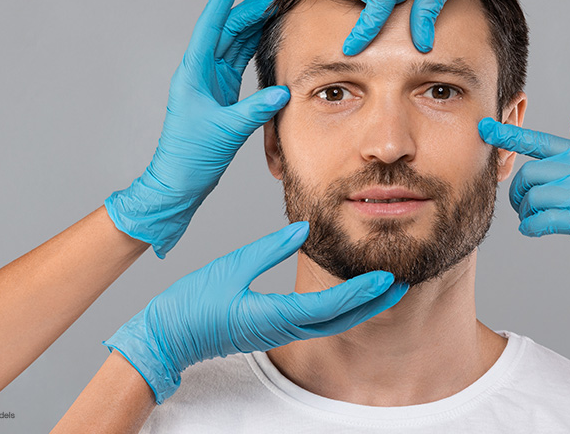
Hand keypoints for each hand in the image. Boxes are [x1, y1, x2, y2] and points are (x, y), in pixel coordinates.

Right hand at [104, 222, 407, 402]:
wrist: (168, 338)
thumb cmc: (192, 305)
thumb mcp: (230, 268)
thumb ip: (268, 249)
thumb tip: (303, 230)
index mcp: (274, 316)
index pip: (329, 306)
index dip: (361, 292)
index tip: (386, 279)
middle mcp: (283, 328)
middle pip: (340, 319)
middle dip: (373, 302)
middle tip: (401, 283)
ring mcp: (279, 332)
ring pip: (332, 323)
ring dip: (360, 306)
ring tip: (383, 288)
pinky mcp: (274, 329)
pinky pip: (317, 321)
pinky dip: (340, 308)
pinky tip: (348, 296)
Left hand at [105, 0, 288, 257]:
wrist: (178, 181)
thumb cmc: (191, 157)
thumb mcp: (225, 131)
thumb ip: (253, 110)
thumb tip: (281, 91)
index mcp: (194, 72)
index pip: (212, 24)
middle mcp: (201, 72)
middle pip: (227, 29)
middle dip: (250, 8)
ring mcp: (211, 82)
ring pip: (234, 44)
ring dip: (253, 25)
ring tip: (276, 8)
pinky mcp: (221, 95)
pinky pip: (239, 62)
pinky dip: (254, 48)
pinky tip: (268, 38)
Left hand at [479, 115, 569, 321]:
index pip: (540, 140)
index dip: (508, 134)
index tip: (483, 127)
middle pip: (529, 173)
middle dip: (518, 191)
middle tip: (522, 204)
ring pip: (534, 197)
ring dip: (526, 211)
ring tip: (532, 220)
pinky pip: (546, 221)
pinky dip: (533, 227)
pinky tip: (534, 231)